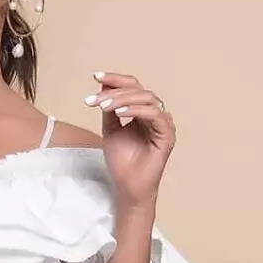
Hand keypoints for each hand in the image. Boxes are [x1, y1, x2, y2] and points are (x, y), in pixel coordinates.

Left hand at [84, 70, 175, 211]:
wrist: (127, 187)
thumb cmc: (121, 161)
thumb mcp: (110, 129)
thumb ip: (109, 108)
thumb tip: (103, 85)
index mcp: (142, 111)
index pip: (132, 87)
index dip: (115, 79)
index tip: (96, 76)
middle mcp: (155, 114)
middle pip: (138, 90)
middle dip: (114, 91)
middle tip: (94, 99)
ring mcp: (163, 124)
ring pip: (146, 99)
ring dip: (123, 99)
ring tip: (103, 106)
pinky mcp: (167, 135)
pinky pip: (154, 114)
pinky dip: (136, 110)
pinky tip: (119, 113)